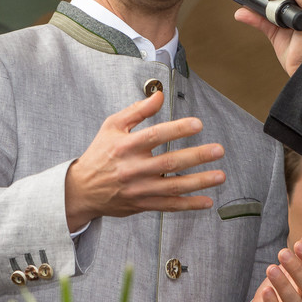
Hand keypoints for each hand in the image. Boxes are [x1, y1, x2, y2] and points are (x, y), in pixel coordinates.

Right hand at [63, 91, 224, 230]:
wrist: (81, 190)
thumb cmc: (100, 154)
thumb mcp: (112, 126)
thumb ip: (137, 110)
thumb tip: (160, 95)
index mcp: (126, 146)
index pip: (155, 135)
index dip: (178, 129)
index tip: (198, 124)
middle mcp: (133, 168)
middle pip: (169, 163)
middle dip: (196, 156)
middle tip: (218, 150)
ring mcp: (139, 189)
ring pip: (173, 187)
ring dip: (199, 182)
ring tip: (220, 176)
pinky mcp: (142, 204)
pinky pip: (169, 206)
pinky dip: (189, 204)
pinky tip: (207, 201)